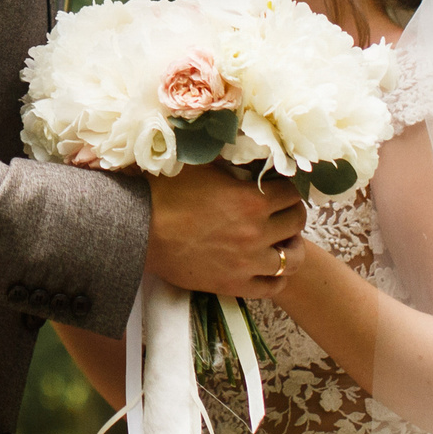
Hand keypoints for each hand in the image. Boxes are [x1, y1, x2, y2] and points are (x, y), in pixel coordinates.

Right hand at [143, 164, 304, 299]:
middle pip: (296, 224)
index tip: (276, 190)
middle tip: (279, 213)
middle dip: (291, 215)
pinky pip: (273, 287)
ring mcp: (246, 263)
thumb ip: (229, 159)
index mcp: (251, 200)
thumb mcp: (199, 165)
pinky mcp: (233, 285)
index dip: (286, 190)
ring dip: (290, 248)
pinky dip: (275, 277)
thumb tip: (246, 146)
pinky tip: (265, 266)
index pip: (292, 194)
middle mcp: (255, 233)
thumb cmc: (163, 194)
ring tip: (279, 242)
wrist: (135, 230)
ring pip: (291, 260)